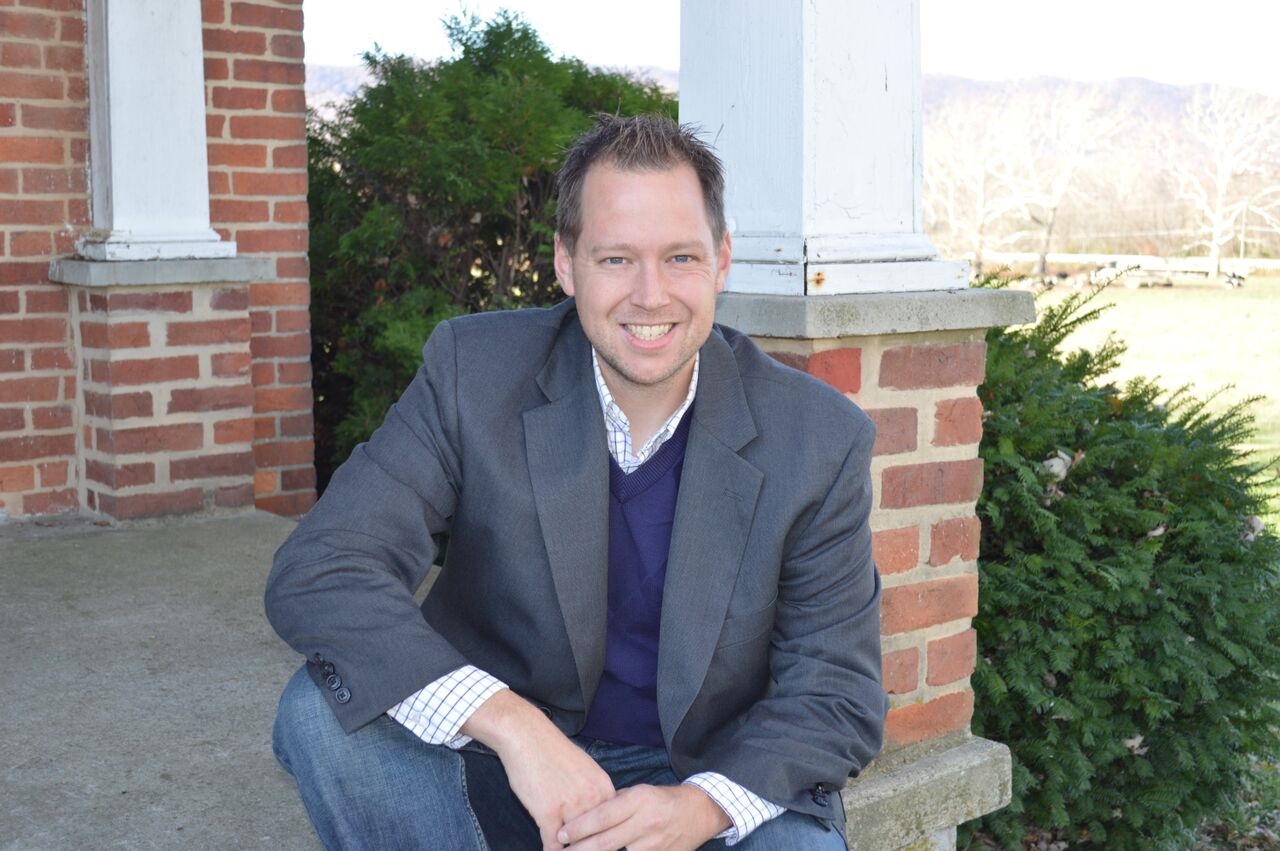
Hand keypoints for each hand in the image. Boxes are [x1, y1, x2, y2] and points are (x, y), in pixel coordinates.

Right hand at [460, 690, 615, 849]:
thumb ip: (595, 793)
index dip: (608, 840)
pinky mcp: (548, 813)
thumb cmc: (553, 751)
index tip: (605, 846)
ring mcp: (571, 806)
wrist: (527, 736)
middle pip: (598, 838)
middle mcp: (593, 798)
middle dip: (591, 848)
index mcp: (604, 788)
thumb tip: (599, 815)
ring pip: (577, 845)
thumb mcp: (586, 769)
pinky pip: (553, 845)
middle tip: (584, 850)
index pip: (614, 825)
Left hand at [558, 783, 730, 850]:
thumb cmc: (663, 799)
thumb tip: (584, 816)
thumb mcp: (639, 791)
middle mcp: (647, 823)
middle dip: (579, 850)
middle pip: (606, 842)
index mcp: (640, 800)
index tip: (560, 835)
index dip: (579, 827)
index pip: (603, 816)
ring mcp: (656, 845)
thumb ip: (614, 804)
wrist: (699, 812)